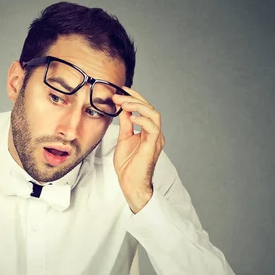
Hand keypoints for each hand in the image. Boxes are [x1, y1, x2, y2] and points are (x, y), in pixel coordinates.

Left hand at [112, 87, 164, 212]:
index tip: (121, 91)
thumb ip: (125, 124)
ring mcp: (156, 138)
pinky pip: (153, 127)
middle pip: (150, 108)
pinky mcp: (153, 145)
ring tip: (124, 104)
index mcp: (148, 131)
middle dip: (134, 99)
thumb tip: (123, 109)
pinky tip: (131, 118)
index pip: (144, 109)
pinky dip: (142, 119)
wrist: (130, 183)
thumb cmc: (128, 165)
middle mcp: (154, 133)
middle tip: (119, 95)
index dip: (134, 97)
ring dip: (138, 106)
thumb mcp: (123, 139)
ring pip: (154, 114)